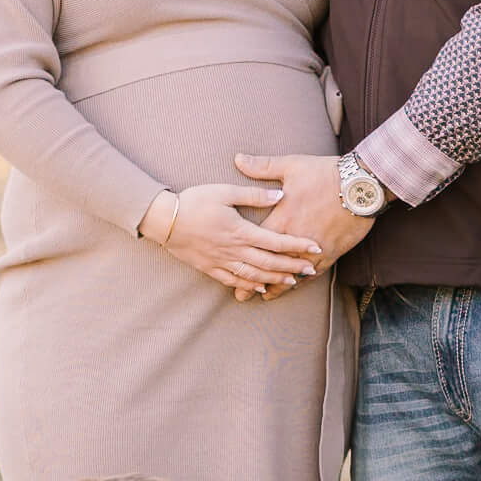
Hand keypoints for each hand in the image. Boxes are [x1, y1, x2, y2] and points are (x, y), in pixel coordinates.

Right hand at [153, 182, 321, 294]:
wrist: (164, 220)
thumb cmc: (194, 201)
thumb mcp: (224, 191)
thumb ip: (253, 195)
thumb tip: (280, 195)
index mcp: (240, 231)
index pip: (276, 241)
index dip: (298, 245)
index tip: (315, 248)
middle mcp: (234, 250)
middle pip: (270, 263)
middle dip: (293, 267)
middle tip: (311, 270)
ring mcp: (222, 261)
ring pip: (255, 275)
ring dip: (275, 280)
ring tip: (292, 282)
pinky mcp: (210, 268)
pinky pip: (234, 281)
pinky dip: (251, 286)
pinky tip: (262, 288)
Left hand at [230, 154, 373, 299]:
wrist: (360, 185)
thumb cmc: (325, 174)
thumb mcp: (291, 166)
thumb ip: (262, 167)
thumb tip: (237, 159)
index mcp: (282, 219)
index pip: (256, 244)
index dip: (241, 259)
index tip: (228, 271)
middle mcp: (295, 238)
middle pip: (270, 266)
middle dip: (254, 282)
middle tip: (240, 296)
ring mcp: (314, 249)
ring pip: (292, 274)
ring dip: (278, 287)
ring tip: (265, 296)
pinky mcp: (331, 252)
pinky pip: (314, 272)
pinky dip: (302, 281)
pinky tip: (295, 285)